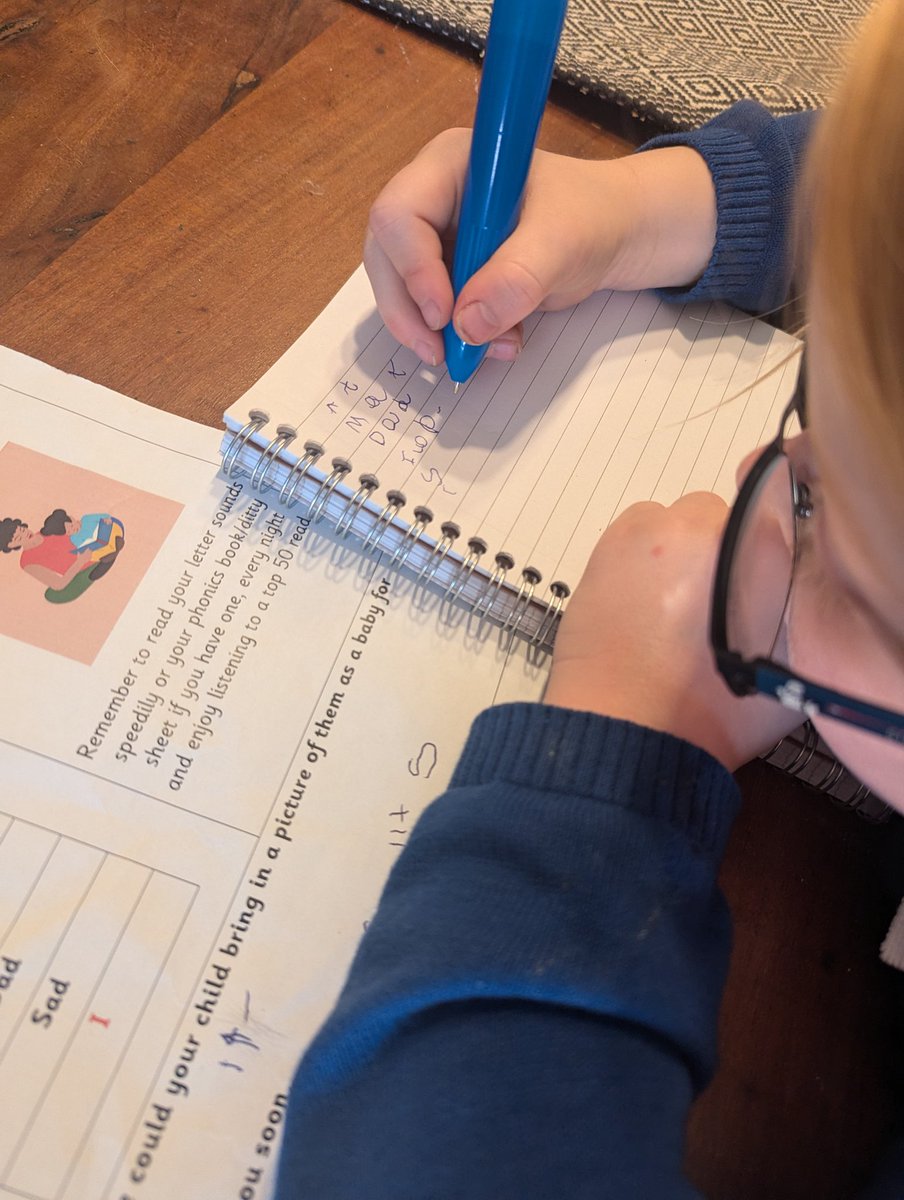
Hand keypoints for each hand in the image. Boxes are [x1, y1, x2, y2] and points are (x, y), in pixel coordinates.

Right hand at [364, 130, 716, 365]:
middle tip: (442, 353)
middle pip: (387, 258)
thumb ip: (517, 278)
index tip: (445, 315)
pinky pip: (432, 310)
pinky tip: (497, 342)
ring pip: (403, 291)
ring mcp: (438, 235)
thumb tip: (466, 324)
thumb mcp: (563, 243)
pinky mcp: (450, 269)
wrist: (621, 232)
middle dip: (411, 312)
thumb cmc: (594, 216)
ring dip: (437, 331)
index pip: (398, 215)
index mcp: (450, 165)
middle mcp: (432, 196)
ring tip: (487, 350)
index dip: (412, 269)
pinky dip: (458, 336)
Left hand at [544, 494, 803, 772]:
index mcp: (754, 544)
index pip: (770, 512)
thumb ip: (801, 610)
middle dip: (717, 549)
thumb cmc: (713, 712)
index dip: (762, 552)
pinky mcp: (602, 550)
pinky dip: (638, 561)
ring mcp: (644, 532)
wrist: (628, 729)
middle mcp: (699, 524)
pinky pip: (632, 537)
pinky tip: (641, 606)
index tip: (753, 584)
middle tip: (711, 602)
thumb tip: (791, 586)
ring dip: (674, 550)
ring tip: (671, 606)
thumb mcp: (791, 666)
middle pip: (717, 515)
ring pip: (671, 522)